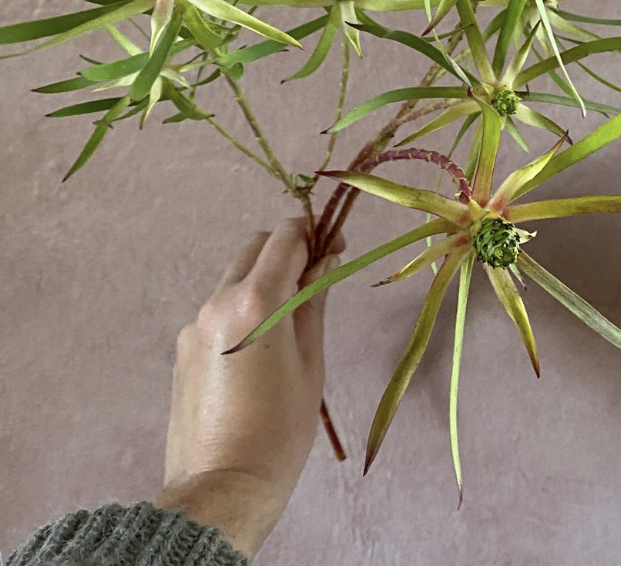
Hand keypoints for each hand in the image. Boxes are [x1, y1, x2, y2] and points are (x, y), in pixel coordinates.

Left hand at [152, 216, 344, 560]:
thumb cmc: (280, 430)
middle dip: (287, 251)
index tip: (335, 247)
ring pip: (235, 277)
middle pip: (255, 248)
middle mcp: (219, 301)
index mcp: (256, 302)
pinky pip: (219, 309)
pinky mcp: (183, 346)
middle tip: (316, 278)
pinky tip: (258, 350)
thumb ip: (313, 302)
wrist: (221, 488)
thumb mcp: (310, 362)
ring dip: (264, 279)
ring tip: (289, 320)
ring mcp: (195, 323)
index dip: (314, 234)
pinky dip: (244, 308)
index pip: (285, 237)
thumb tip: (324, 261)